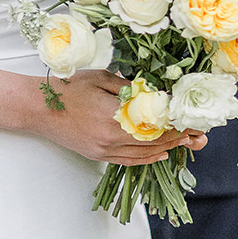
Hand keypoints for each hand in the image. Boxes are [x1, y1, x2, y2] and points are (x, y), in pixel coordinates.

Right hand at [36, 70, 206, 165]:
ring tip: (186, 142)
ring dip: (168, 147)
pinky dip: (149, 158)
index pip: (155, 121)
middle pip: (154, 140)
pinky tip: (162, 153)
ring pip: (144, 153)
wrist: (40, 109)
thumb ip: (130, 86)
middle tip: (198, 133)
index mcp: (114, 114)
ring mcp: (104, 149)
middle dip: (178, 136)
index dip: (176, 121)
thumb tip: (155, 92)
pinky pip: (130, 161)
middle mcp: (111, 137)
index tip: (193, 118)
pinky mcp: (98, 156)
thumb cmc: (69, 88)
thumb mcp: (102, 77)